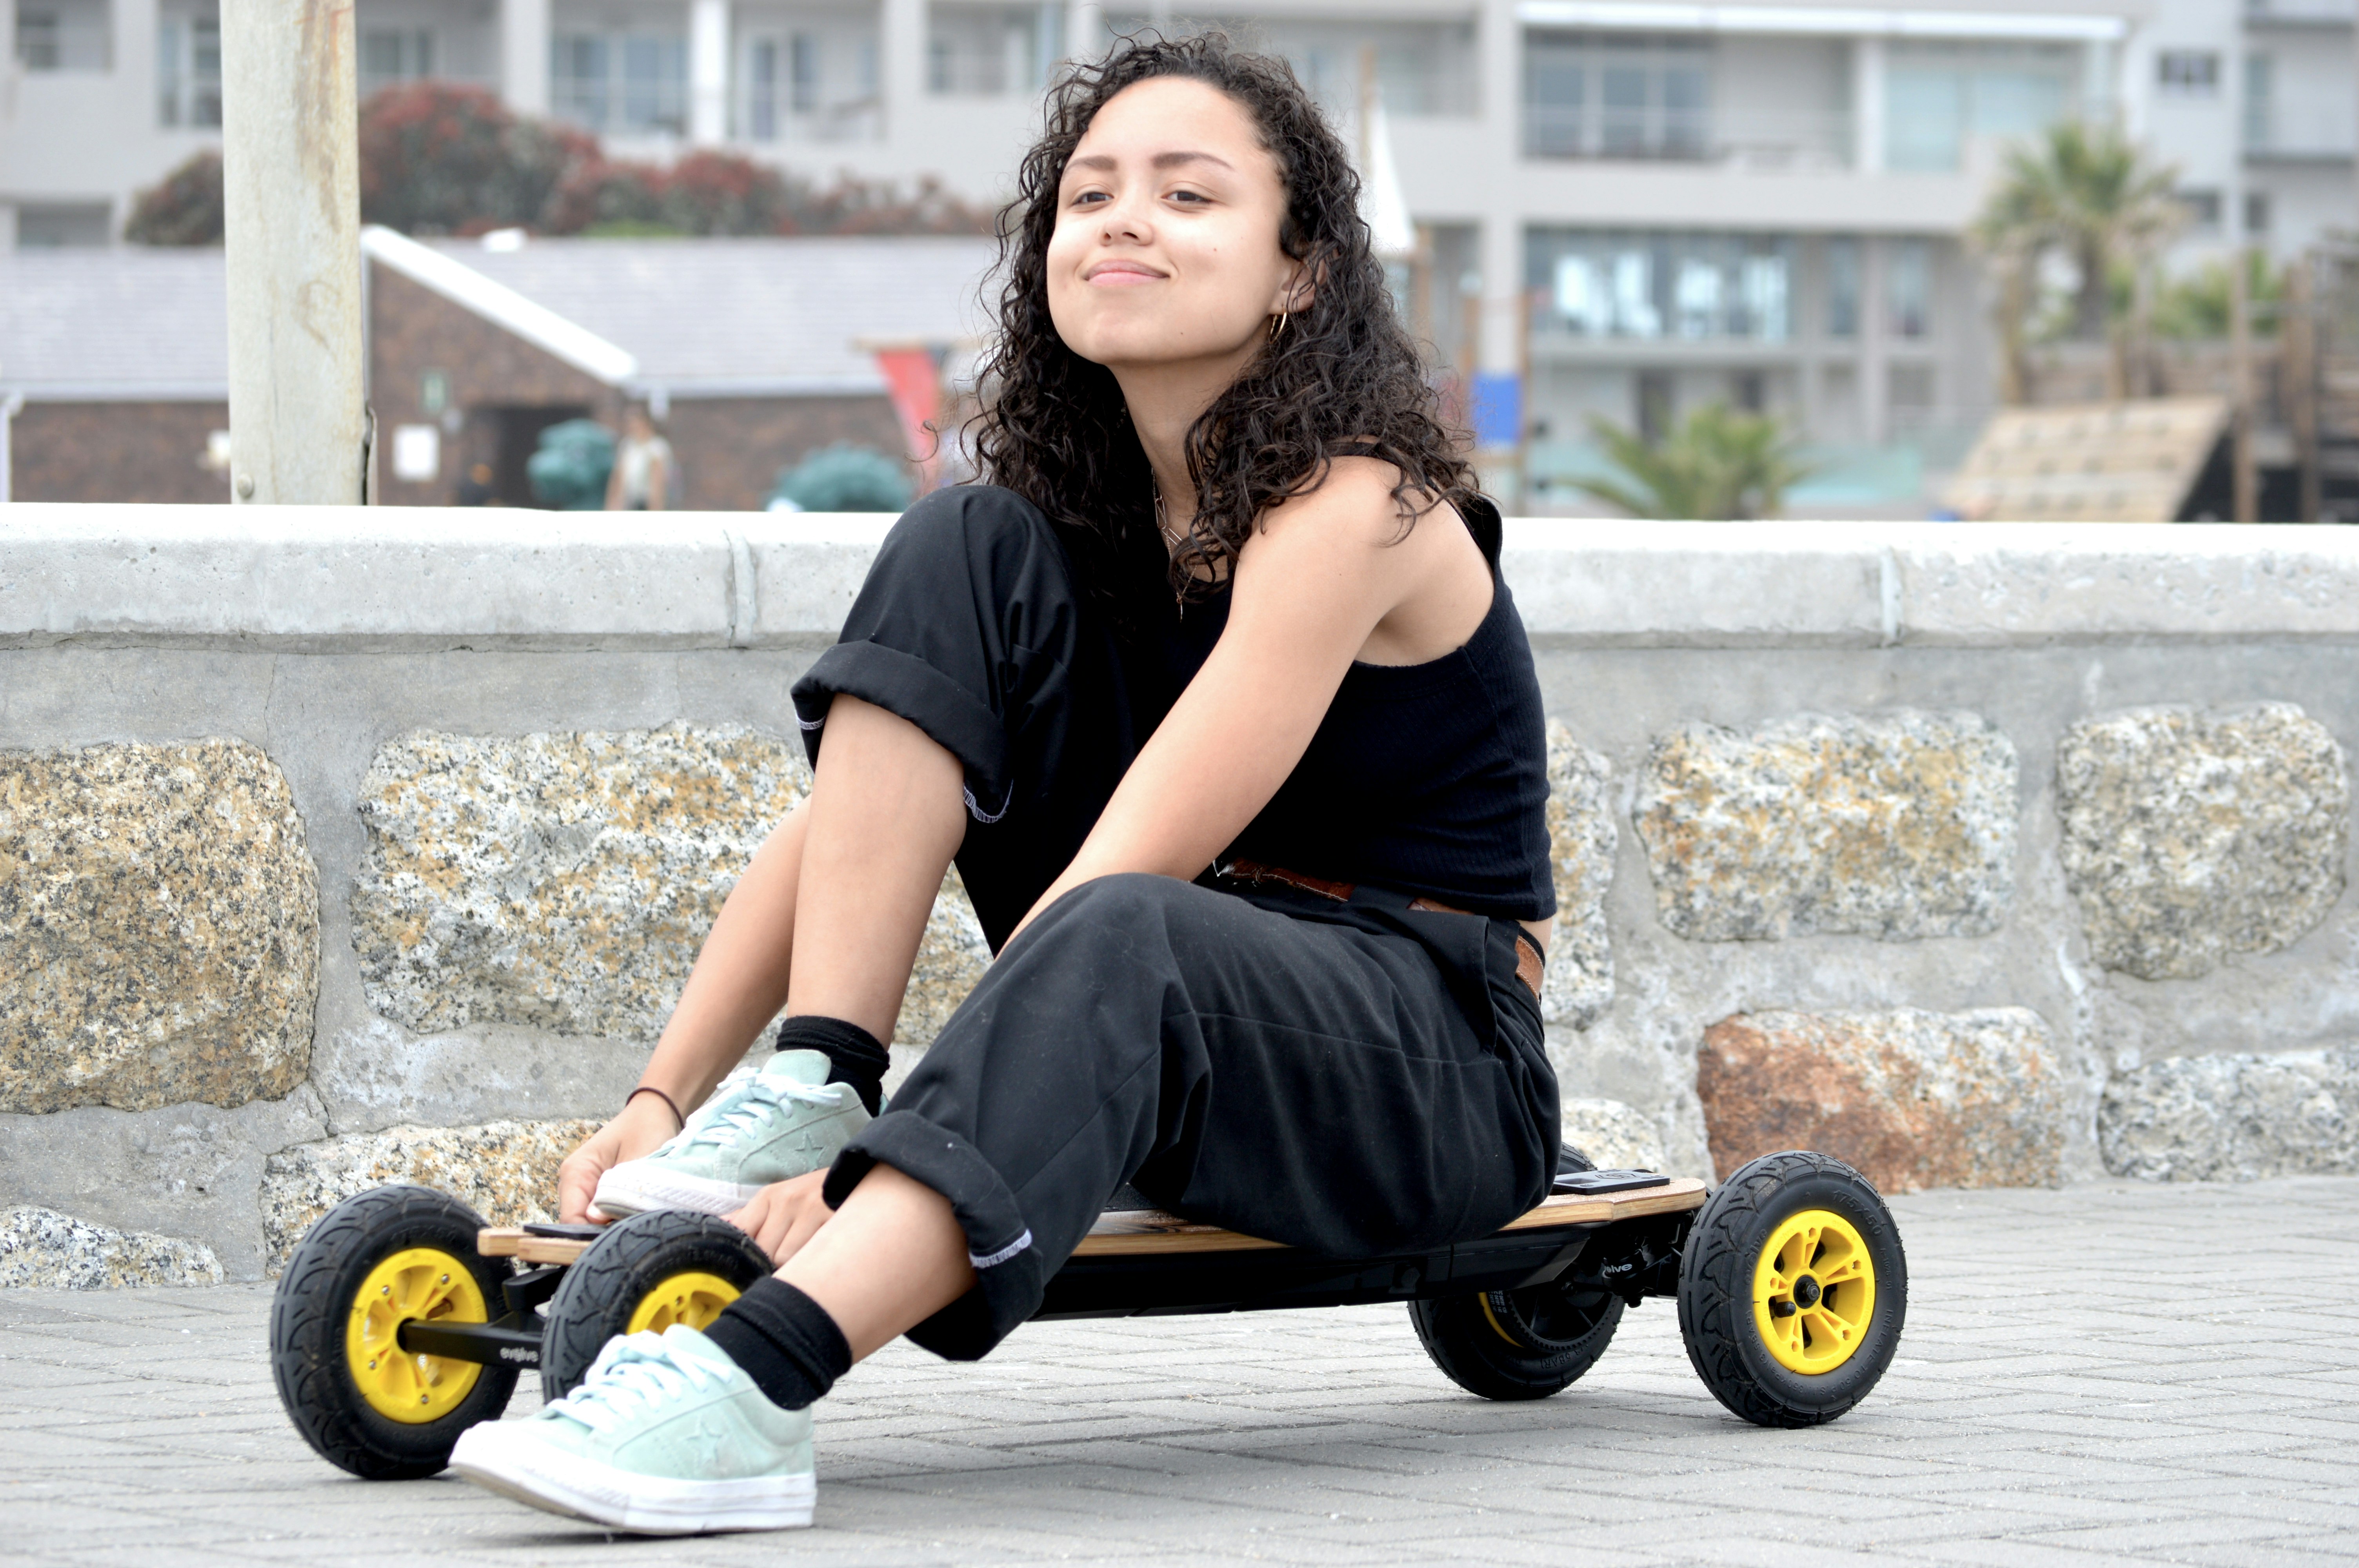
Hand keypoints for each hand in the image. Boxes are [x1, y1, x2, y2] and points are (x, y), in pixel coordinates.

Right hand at [557, 1094, 682, 1223]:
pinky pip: (603, 1215)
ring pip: (591, 1222)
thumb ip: (618, 1191)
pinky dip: (617, 1219)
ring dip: (612, 1227)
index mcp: (576, 1172)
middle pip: (578, 1224)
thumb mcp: (638, 1158)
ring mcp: (585, 1189)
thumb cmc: (647, 1129)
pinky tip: (636, 1219)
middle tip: (632, 1236)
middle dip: (602, 1234)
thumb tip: (595, 1220)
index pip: (570, 1219)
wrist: (655, 1112)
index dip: (590, 1236)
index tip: (617, 1241)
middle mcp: (574, 1183)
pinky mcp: (598, 1192)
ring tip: (637, 1227)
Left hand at [725, 1171, 833, 1264]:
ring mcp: (811, 1209)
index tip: (746, 1265)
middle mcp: (787, 1200)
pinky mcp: (833, 1219)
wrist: (856, 1181)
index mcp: (768, 1197)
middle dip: (771, 1262)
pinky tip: (818, 1255)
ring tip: (804, 1258)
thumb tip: (716, 1227)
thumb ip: (748, 1218)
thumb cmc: (811, 1197)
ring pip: (785, 1258)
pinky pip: (810, 1256)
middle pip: (763, 1251)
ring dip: (793, 1265)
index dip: (742, 1253)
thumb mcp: (778, 1201)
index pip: (739, 1231)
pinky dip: (812, 1261)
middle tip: (784, 1262)